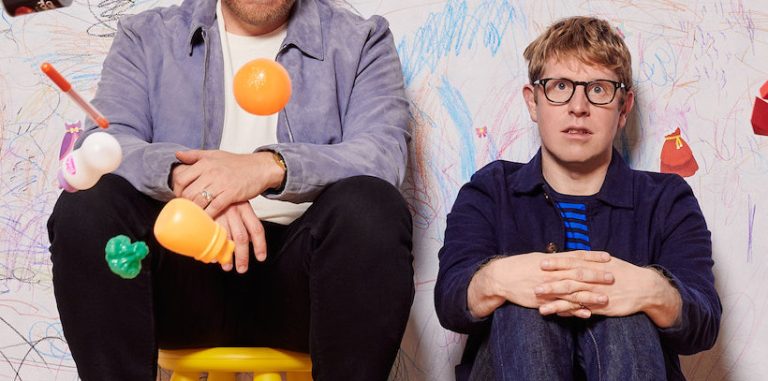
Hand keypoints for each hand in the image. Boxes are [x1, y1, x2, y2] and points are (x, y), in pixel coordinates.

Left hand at [171, 150, 284, 217]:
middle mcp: (210, 173)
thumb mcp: (215, 154)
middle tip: (186, 207)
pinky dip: (208, 214)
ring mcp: (220, 184)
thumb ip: (195, 155)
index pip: (181, 178)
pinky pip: (214, 207)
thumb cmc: (237, 163)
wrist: (260, 168)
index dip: (177, 189)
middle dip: (184, 202)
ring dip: (194, 210)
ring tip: (194, 213)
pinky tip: (206, 218)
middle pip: (188, 192)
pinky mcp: (230, 194)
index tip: (179, 195)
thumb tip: (177, 154)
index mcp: (205, 163)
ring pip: (199, 201)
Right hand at [213, 201, 266, 272]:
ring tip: (227, 267)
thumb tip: (251, 241)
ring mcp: (219, 213)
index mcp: (245, 209)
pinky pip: (210, 235)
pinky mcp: (206, 215)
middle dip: (243, 256)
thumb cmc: (228, 196)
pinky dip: (212, 248)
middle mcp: (234, 211)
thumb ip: (246, 221)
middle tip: (242, 269)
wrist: (210, 180)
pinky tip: (213, 258)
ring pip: (225, 238)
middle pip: (242, 238)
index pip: (257, 229)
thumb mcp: (240, 204)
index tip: (261, 258)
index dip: (260, 245)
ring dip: (227, 255)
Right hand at [467, 250, 612, 318]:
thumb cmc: (519, 266)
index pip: (576, 256)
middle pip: (578, 273)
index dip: (592, 256)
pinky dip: (574, 309)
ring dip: (590, 295)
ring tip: (605, 298)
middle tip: (613, 277)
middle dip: (596, 275)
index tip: (608, 257)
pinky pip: (561, 306)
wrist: (502, 277)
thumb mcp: (538, 258)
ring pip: (573, 291)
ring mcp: (548, 287)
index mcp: (553, 260)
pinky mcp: (543, 300)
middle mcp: (552, 272)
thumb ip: (555, 259)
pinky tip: (586, 313)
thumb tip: (568, 257)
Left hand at [536, 255, 681, 326]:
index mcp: (595, 266)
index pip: (573, 262)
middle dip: (552, 284)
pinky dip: (571, 313)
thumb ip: (588, 259)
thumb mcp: (606, 262)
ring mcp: (598, 294)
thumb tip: (571, 255)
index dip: (557, 262)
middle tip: (535, 286)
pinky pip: (583, 310)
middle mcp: (595, 279)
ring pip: (574, 298)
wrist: (646, 287)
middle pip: (570, 281)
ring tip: (541, 308)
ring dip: (557, 303)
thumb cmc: (623, 273)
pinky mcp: (602, 307)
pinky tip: (558, 315)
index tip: (541, 262)